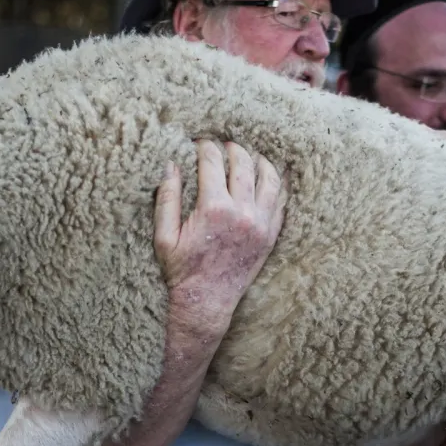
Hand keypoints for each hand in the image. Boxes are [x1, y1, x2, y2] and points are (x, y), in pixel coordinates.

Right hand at [154, 140, 287, 333]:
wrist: (206, 302)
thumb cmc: (182, 270)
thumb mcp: (164, 235)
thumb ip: (167, 197)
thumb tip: (170, 163)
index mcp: (214, 208)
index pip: (213, 161)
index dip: (204, 147)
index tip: (199, 143)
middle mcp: (242, 212)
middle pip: (243, 163)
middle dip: (232, 148)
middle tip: (224, 146)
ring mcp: (261, 224)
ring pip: (269, 178)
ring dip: (259, 161)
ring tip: (250, 156)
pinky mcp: (270, 235)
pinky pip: (281, 202)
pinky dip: (277, 184)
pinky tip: (270, 176)